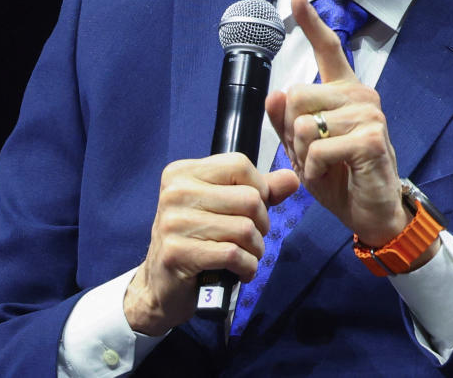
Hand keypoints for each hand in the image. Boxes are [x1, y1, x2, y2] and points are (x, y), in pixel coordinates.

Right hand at [123, 153, 298, 334]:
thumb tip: (292, 179)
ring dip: (255, 249)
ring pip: (244, 229)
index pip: (240, 165)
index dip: (260, 189)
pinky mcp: (176, 253)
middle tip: (250, 240)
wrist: (160, 286)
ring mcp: (173, 222)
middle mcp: (175, 192)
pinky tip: (240, 272)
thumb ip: (259, 191)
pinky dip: (247, 267)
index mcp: (183, 172)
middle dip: (261, 225)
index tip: (253, 211)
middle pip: (249, 198)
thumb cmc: (196, 241)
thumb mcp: (226, 208)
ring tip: (246, 257)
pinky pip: (233, 254)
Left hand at [266, 0, 409, 247]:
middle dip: (291, 134)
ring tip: (324, 167)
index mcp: (343, 91)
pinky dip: (315, 170)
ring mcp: (369, 114)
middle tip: (311, 156)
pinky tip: (331, 176)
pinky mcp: (372, 138)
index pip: (328, 48)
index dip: (310, 22)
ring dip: (303, 156)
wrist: (370, 212)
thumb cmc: (338, 177)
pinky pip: (319, 149)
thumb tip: (276, 94)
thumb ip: (286, 121)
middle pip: (297, 96)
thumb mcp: (302, 149)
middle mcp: (360, 95)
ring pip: (304, 126)